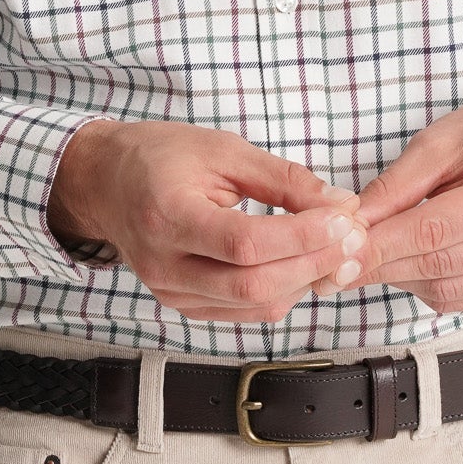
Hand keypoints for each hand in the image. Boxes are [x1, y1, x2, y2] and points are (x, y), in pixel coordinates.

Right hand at [47, 118, 368, 324]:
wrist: (107, 183)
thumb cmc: (163, 157)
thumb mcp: (224, 150)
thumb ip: (283, 180)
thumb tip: (340, 205)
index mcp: (168, 216)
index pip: (244, 242)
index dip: (302, 236)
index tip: (344, 218)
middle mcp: (164, 265)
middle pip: (253, 285)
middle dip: (314, 264)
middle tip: (354, 238)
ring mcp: (171, 293)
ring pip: (253, 306)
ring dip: (305, 282)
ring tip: (339, 251)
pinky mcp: (183, 306)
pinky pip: (243, 313)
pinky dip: (282, 293)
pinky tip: (304, 265)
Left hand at [313, 98, 462, 314]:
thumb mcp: (440, 140)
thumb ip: (396, 184)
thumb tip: (353, 221)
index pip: (433, 232)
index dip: (381, 246)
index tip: (337, 255)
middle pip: (438, 266)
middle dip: (381, 265)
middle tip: (336, 263)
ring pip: (446, 291)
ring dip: (400, 278)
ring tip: (372, 256)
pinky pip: (460, 301)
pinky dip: (426, 286)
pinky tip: (411, 263)